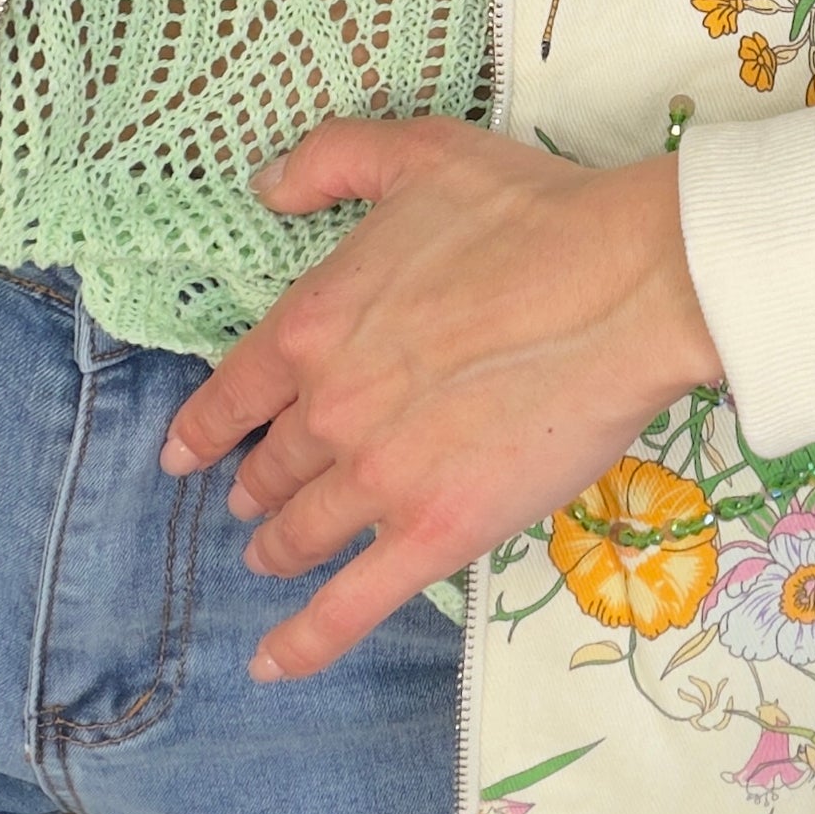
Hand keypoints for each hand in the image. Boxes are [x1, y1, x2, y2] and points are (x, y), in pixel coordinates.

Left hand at [156, 119, 720, 681]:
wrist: (628, 285)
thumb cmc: (535, 214)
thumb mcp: (420, 152)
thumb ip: (331, 158)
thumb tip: (264, 184)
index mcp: (315, 323)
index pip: (234, 391)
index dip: (203, 427)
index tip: (185, 453)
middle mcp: (330, 408)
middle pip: (271, 465)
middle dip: (257, 484)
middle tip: (255, 498)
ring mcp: (379, 479)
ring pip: (300, 533)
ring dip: (277, 547)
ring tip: (273, 555)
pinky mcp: (436, 534)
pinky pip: (349, 605)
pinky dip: (303, 640)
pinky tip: (272, 661)